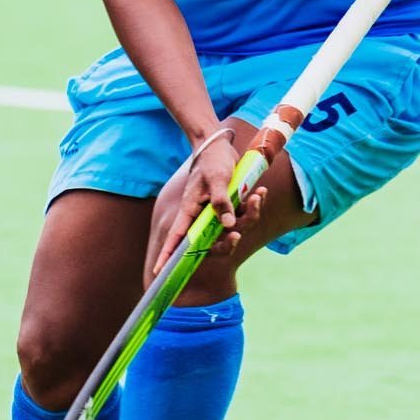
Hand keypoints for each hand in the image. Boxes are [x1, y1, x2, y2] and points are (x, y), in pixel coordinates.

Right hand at [147, 133, 265, 279]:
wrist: (220, 146)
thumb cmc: (212, 160)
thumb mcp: (216, 178)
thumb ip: (221, 201)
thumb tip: (227, 225)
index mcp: (191, 210)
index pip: (177, 237)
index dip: (168, 255)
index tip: (159, 272)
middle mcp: (203, 216)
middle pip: (213, 242)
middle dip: (228, 242)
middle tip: (236, 235)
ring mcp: (217, 212)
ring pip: (234, 228)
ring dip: (249, 216)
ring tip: (257, 196)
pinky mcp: (231, 206)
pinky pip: (245, 214)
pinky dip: (254, 205)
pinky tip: (260, 192)